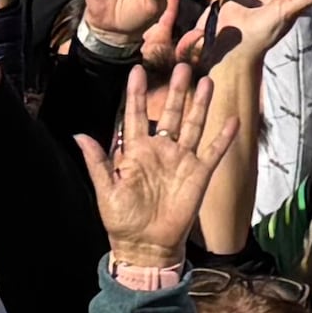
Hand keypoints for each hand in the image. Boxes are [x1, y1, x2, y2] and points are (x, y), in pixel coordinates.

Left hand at [77, 64, 221, 274]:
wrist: (146, 247)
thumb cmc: (122, 220)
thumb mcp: (105, 191)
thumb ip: (97, 162)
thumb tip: (79, 135)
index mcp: (135, 152)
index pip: (134, 115)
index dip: (135, 94)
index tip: (137, 70)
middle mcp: (160, 151)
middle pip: (169, 113)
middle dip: (175, 90)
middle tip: (182, 65)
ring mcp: (181, 161)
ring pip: (193, 125)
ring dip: (200, 104)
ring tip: (206, 81)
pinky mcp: (199, 175)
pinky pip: (213, 152)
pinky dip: (223, 137)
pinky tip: (232, 120)